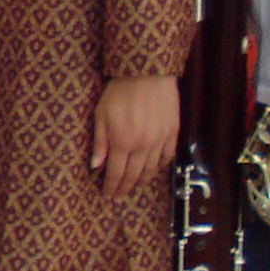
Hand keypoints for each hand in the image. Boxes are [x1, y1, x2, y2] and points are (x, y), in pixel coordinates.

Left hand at [90, 74, 178, 200]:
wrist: (147, 73)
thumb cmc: (119, 91)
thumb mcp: (101, 114)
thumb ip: (99, 141)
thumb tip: (96, 165)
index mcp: (122, 142)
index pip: (115, 172)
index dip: (111, 186)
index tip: (107, 195)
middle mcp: (142, 146)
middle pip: (133, 175)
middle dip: (124, 188)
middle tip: (118, 196)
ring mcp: (160, 141)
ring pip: (151, 170)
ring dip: (141, 181)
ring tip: (133, 187)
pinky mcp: (173, 133)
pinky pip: (167, 157)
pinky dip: (159, 167)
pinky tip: (153, 170)